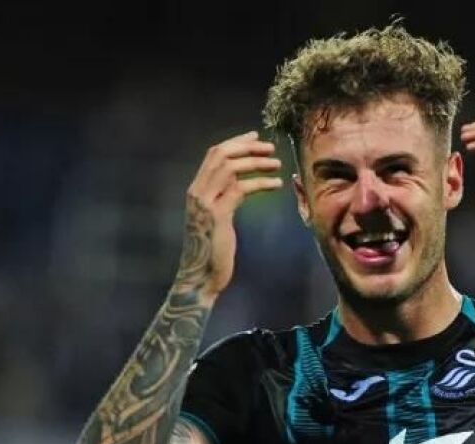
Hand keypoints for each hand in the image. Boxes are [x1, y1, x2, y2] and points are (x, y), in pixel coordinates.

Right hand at [178, 131, 282, 298]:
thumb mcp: (217, 219)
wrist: (201, 276)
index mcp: (196, 190)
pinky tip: (276, 184)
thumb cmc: (213, 251)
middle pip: (221, 155)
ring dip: (257, 163)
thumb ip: (223, 199)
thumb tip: (239, 185)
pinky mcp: (217, 215)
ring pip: (231, 169)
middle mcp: (197, 192)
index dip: (235, 142)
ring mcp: (205, 203)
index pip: (213, 154)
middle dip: (247, 147)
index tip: (256, 137)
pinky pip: (241, 190)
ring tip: (278, 163)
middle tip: (271, 148)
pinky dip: (261, 183)